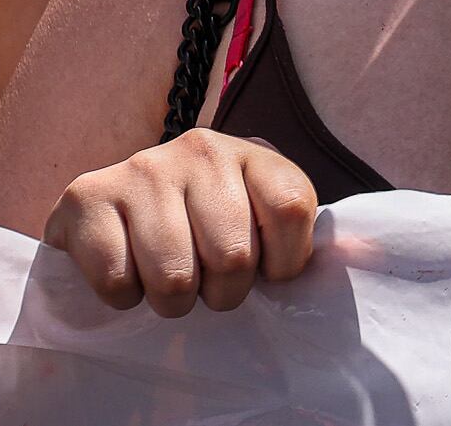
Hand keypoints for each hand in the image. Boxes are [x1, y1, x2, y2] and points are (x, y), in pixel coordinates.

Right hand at [43, 129, 321, 313]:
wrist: (107, 215)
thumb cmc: (198, 228)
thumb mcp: (257, 221)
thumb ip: (301, 235)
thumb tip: (364, 254)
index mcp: (252, 154)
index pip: (291, 209)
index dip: (281, 263)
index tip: (264, 273)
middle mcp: (200, 149)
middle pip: (233, 255)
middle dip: (222, 293)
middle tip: (206, 283)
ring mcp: (141, 168)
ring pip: (174, 276)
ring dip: (172, 300)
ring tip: (167, 281)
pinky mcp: (86, 197)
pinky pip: (117, 279)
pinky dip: (124, 296)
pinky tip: (127, 271)